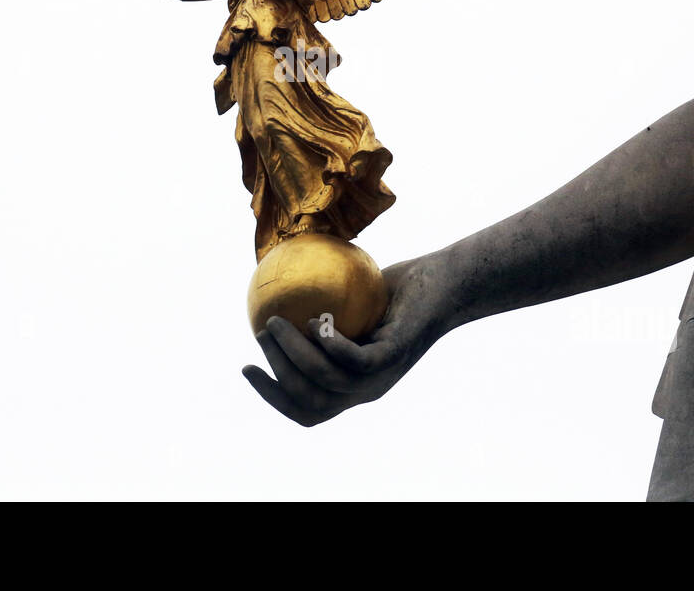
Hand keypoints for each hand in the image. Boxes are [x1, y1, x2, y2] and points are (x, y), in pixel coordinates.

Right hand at [241, 258, 442, 425]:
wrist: (445, 283)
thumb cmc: (397, 289)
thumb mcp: (351, 299)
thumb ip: (317, 304)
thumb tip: (271, 290)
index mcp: (352, 386)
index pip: (306, 410)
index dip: (273, 397)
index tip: (248, 366)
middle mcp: (366, 390)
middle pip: (310, 402)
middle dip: (277, 374)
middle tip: (261, 334)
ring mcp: (382, 377)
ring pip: (327, 382)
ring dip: (294, 355)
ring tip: (275, 322)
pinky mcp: (394, 357)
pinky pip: (355, 361)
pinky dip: (329, 345)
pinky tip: (313, 321)